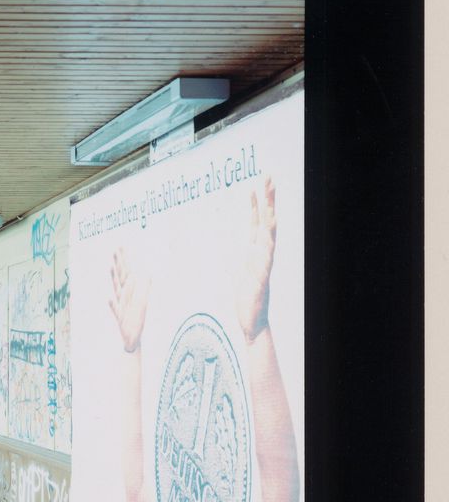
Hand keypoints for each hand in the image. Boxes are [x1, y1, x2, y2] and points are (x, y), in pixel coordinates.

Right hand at [108, 247, 149, 352]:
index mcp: (129, 291)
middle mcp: (123, 295)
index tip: (121, 247)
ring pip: (117, 288)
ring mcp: (121, 305)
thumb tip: (148, 273)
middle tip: (116, 249)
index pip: (126, 272)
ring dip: (114, 278)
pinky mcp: (120, 317)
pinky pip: (115, 309)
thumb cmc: (136, 320)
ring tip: (111, 267)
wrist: (132, 338)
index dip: (124, 260)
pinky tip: (109, 298)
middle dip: (119, 263)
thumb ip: (144, 287)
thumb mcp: (143, 302)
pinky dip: (112, 304)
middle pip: (121, 276)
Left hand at [236, 177, 276, 341]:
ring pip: (269, 238)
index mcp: (255, 253)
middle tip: (268, 179)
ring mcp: (264, 266)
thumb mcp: (238, 271)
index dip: (256, 205)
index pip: (257, 223)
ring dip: (270, 220)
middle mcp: (263, 256)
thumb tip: (231, 244)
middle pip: (266, 223)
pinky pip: (266, 260)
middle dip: (267, 201)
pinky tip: (269, 235)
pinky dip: (267, 247)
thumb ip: (238, 256)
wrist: (252, 322)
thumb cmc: (246, 298)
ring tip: (270, 203)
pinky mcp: (262, 279)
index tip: (256, 186)